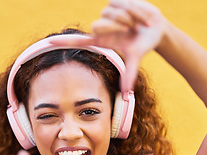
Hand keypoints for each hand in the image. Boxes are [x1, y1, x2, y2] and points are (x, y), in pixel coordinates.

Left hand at [51, 0, 167, 92]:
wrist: (156, 28)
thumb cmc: (142, 44)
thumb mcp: (135, 58)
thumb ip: (129, 74)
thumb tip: (127, 94)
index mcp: (102, 41)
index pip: (79, 41)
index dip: (64, 42)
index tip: (49, 42)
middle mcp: (101, 27)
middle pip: (96, 26)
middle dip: (115, 26)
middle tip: (130, 30)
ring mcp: (107, 13)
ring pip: (111, 13)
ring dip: (129, 18)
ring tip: (137, 24)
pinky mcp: (115, 1)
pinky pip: (121, 3)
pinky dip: (135, 10)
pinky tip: (140, 15)